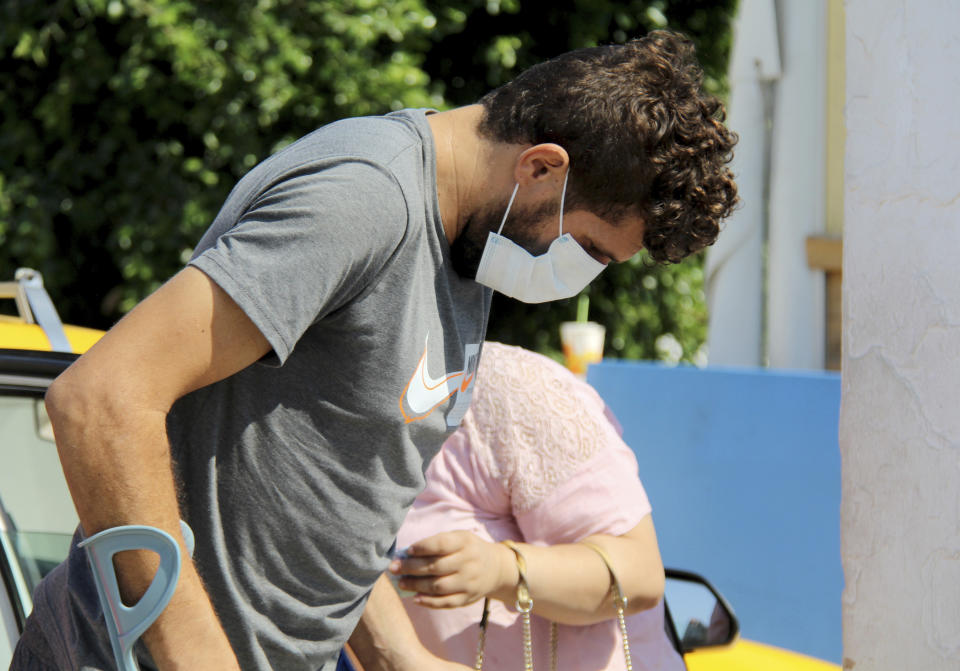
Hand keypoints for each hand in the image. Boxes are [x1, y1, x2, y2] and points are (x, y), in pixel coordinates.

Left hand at [390, 531, 517, 607]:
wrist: (495, 568)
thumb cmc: (467, 549)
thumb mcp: (459, 538)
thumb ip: (436, 543)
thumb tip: (406, 554)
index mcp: (465, 542)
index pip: (441, 544)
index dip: (422, 547)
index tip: (407, 551)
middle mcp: (469, 562)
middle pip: (436, 567)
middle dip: (411, 568)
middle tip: (394, 568)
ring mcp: (469, 582)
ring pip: (439, 586)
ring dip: (416, 585)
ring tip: (401, 583)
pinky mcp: (468, 598)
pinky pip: (446, 603)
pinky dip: (428, 602)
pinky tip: (415, 598)